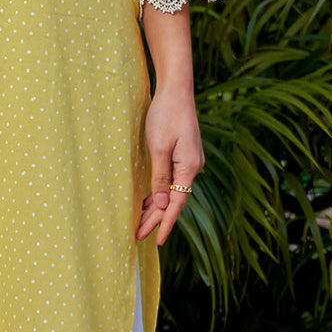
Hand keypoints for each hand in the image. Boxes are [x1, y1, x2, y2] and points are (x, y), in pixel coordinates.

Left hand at [137, 86, 203, 245]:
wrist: (176, 90)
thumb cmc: (165, 115)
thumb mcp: (158, 147)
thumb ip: (160, 177)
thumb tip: (161, 204)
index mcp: (189, 167)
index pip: (176, 203)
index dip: (166, 223)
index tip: (157, 241)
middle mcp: (193, 167)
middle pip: (174, 200)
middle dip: (156, 219)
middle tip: (138, 235)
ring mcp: (190, 161)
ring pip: (172, 191)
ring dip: (156, 207)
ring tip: (140, 223)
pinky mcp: (184, 155)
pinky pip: (172, 180)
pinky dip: (160, 192)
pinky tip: (149, 201)